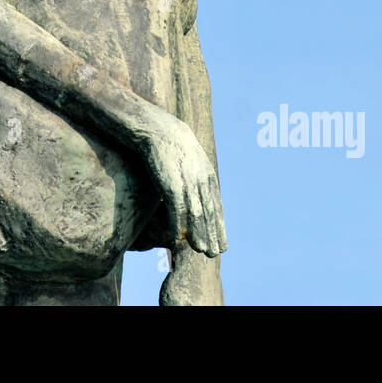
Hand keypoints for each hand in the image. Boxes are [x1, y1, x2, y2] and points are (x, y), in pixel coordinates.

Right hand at [140, 111, 226, 256]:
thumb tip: (196, 190)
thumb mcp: (191, 159)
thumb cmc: (172, 145)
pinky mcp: (171, 185)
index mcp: (207, 176)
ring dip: (200, 235)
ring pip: (197, 215)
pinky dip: (178, 225)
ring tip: (203, 251)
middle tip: (215, 253)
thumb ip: (196, 175)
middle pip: (209, 214)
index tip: (223, 242)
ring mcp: (187, 184)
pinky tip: (177, 238)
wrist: (158, 129)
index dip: (219, 226)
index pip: (216, 207)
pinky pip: (177, 210)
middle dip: (213, 234)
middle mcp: (201, 182)